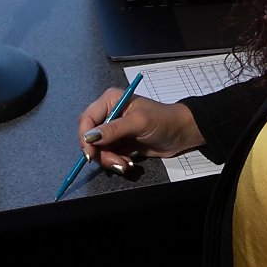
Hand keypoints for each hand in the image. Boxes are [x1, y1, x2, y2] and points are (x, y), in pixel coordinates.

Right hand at [76, 89, 203, 172]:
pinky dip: (115, 162)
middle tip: (116, 163)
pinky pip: (108, 156)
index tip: (91, 154)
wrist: (181, 133)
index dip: (85, 137)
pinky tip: (128, 163)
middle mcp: (109, 114)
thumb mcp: (138, 123)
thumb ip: (113, 130)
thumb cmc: (162, 121)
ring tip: (125, 165)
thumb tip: (89, 137)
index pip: (87, 119)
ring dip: (109, 160)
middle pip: (90, 137)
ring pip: (98, 150)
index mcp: (110, 101)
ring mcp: (113, 131)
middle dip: (100, 153)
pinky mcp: (119, 144)